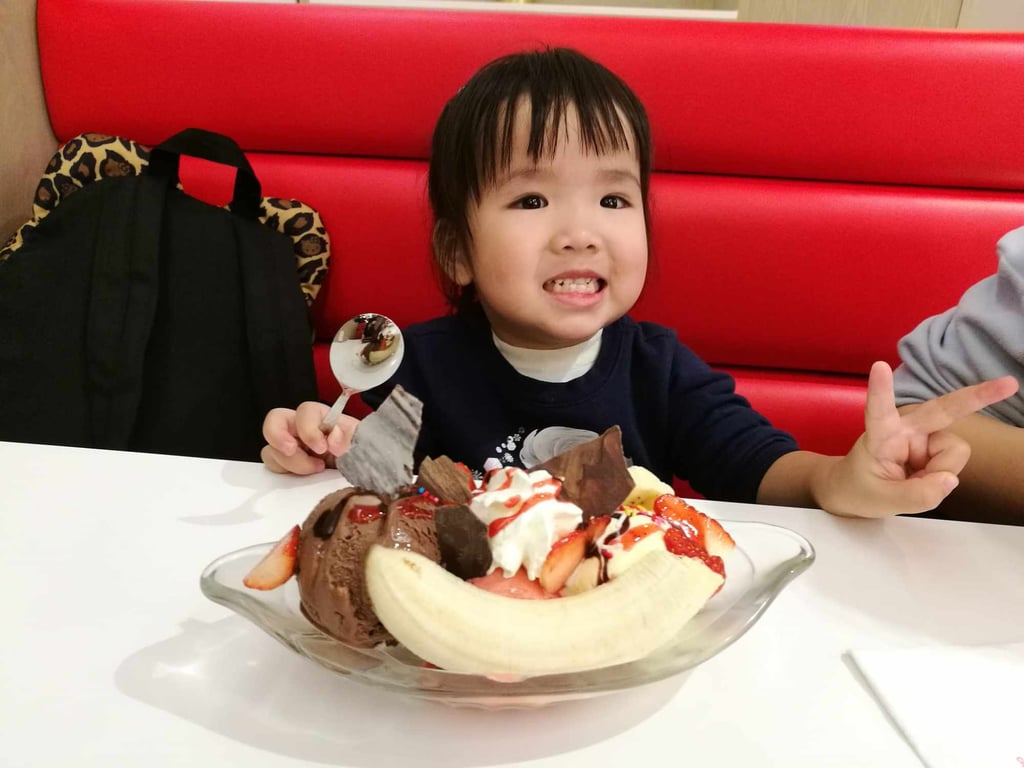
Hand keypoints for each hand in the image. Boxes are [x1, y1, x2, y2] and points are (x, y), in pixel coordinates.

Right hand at [261, 401, 359, 474]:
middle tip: (291, 451)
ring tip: (314, 471)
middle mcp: (302, 430)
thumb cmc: (361, 455)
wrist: (360, 476)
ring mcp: (292, 449)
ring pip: (271, 448)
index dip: (308, 428)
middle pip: (275, 420)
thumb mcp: (363, 443)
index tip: (321, 448)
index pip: (305, 410)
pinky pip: (274, 467)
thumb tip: (333, 440)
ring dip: (289, 462)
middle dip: (278, 435)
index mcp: (323, 419)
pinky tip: (304, 479)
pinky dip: (284, 473)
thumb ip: (350, 436)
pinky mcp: (287, 467)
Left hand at [822, 361, 1018, 516]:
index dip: (881, 390)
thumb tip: (950, 479)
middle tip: (1009, 384)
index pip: (880, 411)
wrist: (855, 491)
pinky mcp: (936, 445)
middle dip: (976, 397)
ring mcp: (924, 435)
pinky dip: (943, 476)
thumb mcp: (883, 501)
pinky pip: (954, 463)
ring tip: (915, 481)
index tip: (879, 366)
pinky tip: (924, 478)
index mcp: (881, 435)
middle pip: (943, 410)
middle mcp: (906, 428)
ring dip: (941, 472)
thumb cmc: (861, 489)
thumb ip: (917, 496)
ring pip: (955, 451)